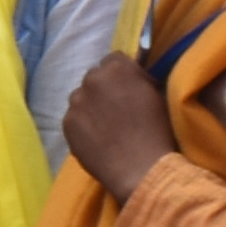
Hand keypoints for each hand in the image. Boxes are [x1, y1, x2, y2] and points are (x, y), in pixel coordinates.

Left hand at [62, 49, 174, 197]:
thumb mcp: (158, 96)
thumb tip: (134, 80)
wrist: (141, 168)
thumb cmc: (158, 131)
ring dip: (92, 104)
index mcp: (117, 70)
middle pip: (95, 76)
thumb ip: (140, 81)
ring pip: (82, 96)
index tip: (133, 86)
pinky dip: (84, 122)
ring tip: (107, 124)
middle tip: (119, 106)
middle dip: (106, 87)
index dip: (124, 72)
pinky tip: (97, 137)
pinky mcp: (66, 123)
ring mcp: (75, 102)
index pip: (114, 59)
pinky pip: (74, 117)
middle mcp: (91, 80)